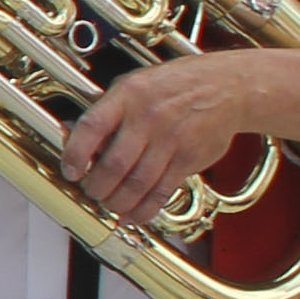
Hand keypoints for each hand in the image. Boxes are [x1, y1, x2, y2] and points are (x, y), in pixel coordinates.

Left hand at [59, 48, 264, 222]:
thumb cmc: (176, 84)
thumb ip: (108, 109)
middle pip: (114, 164)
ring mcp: (171, 139)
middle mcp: (149, 118)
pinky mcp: (189, 158)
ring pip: (137, 184)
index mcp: (129, 95)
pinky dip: (143, 209)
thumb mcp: (136, 83)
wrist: (228, 87)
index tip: (71, 171)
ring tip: (109, 204)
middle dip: (96, 187)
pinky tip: (131, 215)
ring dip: (117, 202)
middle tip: (91, 192)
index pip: (92, 127)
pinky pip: (161, 192)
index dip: (76, 153)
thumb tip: (75, 138)